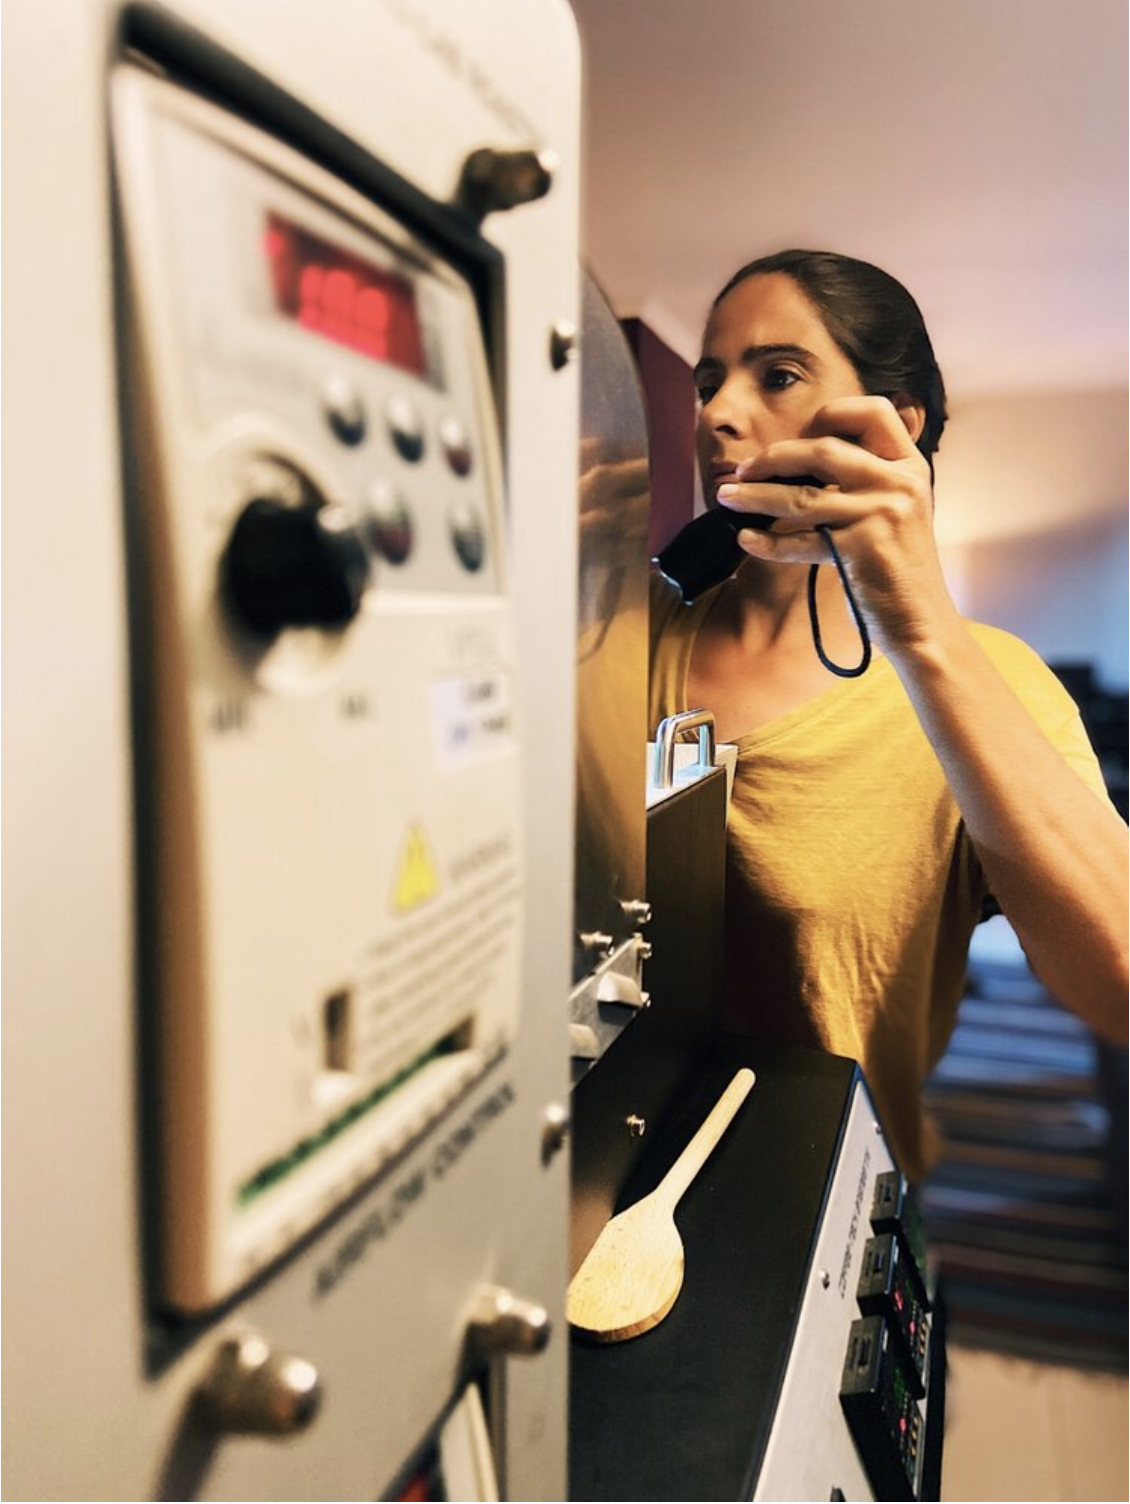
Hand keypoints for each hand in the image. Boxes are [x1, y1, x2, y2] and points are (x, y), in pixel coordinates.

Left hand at [717, 396, 958, 652]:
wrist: (921, 619)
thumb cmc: (897, 567)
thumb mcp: (896, 509)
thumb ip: (864, 479)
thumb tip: (797, 459)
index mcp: (909, 466)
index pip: (872, 411)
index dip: (829, 416)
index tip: (799, 436)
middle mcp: (897, 483)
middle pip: (821, 449)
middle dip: (773, 457)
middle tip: (744, 472)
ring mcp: (880, 513)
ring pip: (801, 494)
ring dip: (755, 496)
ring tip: (727, 499)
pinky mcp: (859, 548)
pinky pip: (798, 541)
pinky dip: (767, 542)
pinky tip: (746, 539)